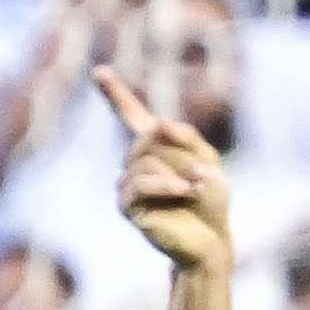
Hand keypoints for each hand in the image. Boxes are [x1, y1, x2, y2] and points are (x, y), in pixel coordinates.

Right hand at [102, 70, 229, 276]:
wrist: (210, 239)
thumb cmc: (209, 200)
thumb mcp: (208, 160)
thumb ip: (186, 136)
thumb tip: (157, 123)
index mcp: (154, 147)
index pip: (131, 115)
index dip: (116, 94)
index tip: (99, 71)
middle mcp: (134, 162)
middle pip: (149, 140)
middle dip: (182, 155)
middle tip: (201, 176)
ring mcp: (127, 183)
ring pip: (145, 161)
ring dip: (178, 173)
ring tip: (194, 189)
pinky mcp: (127, 205)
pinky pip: (140, 184)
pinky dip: (167, 185)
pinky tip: (185, 192)